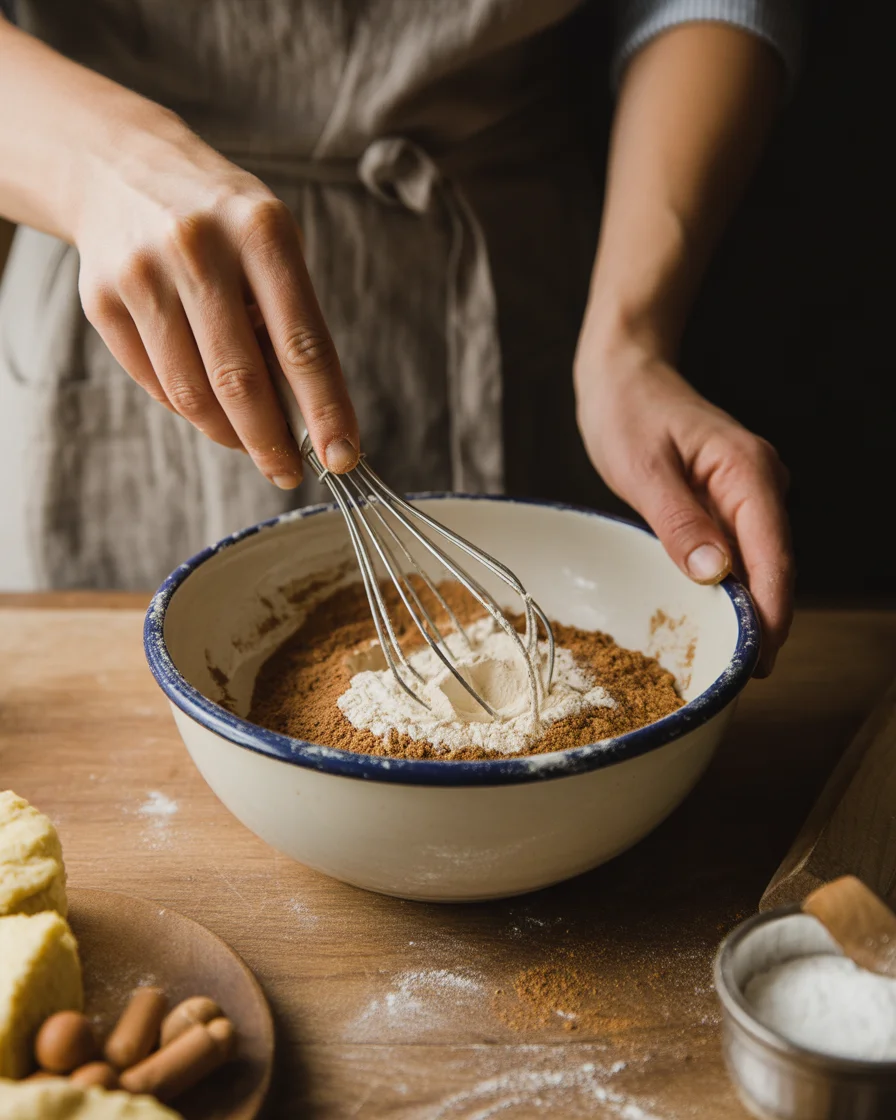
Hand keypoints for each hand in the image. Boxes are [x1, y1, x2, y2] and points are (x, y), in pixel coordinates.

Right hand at [73, 111, 358, 486]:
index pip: (302, 344)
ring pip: (191, 392)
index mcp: (260, 231)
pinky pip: (154, 382)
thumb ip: (291, 321)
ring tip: (252, 443)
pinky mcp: (101, 299)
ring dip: (229, 434)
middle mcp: (197, 248)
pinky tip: (207, 405)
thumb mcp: (272, 245)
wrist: (121, 167)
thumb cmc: (222, 219)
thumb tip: (308, 417)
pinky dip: (188, 407)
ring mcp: (142, 274)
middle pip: (240, 380)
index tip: (342, 457)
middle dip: (271, 442)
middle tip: (289, 473)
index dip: (325, 411)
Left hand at [575, 342, 792, 675]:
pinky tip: (709, 618)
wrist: (624, 374)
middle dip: (761, 624)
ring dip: (744, 610)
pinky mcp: (729, 504)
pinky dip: (727, 588)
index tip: (758, 663)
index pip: (775, 557)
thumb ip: (679, 522)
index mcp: (748, 473)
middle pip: (774, 569)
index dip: (771, 615)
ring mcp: (748, 495)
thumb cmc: (628, 411)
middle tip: (736, 678)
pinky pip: (737, 555)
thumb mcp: (642, 468)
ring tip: (721, 660)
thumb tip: (715, 576)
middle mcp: (761, 485)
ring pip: (758, 566)